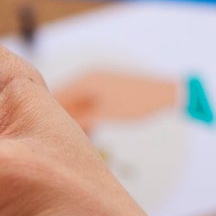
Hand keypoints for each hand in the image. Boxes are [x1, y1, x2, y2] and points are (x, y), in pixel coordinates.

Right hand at [52, 70, 179, 132]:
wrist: (165, 94)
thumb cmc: (136, 103)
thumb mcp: (105, 115)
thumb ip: (80, 120)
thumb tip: (60, 127)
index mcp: (85, 80)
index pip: (57, 96)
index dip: (49, 114)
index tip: (49, 133)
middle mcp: (89, 78)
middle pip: (67, 99)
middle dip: (64, 117)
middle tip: (65, 137)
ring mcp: (99, 82)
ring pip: (79, 102)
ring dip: (77, 118)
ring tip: (80, 135)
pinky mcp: (108, 89)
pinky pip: (90, 102)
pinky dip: (88, 114)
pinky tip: (92, 129)